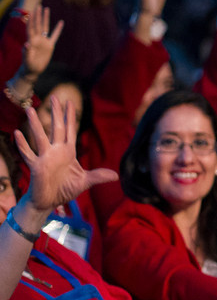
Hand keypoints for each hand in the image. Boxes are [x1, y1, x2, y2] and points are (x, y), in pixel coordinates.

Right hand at [13, 97, 117, 213]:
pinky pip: (28, 154)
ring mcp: (45, 158)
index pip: (70, 130)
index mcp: (68, 152)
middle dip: (56, 113)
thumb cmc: (65, 189)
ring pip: (40, 137)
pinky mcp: (36, 167)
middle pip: (57, 128)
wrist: (49, 202)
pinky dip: (23, 144)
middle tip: (54, 96)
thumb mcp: (84, 182)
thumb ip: (98, 176)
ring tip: (30, 109)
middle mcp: (56, 151)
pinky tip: (18, 133)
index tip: (70, 102)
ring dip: (35, 124)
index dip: (70, 116)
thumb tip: (116, 176)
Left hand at [22, 7, 63, 77]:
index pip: (31, 28)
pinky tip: (61, 22)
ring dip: (46, 18)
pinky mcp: (50, 46)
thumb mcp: (27, 59)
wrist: (33, 70)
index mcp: (31, 41)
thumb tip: (26, 44)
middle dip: (38, 15)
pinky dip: (58, 29)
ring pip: (45, 27)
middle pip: (38, 25)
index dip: (32, 20)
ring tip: (47, 9)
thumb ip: (26, 51)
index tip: (32, 12)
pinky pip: (55, 36)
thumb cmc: (28, 65)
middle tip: (39, 6)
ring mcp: (44, 41)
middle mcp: (37, 39)